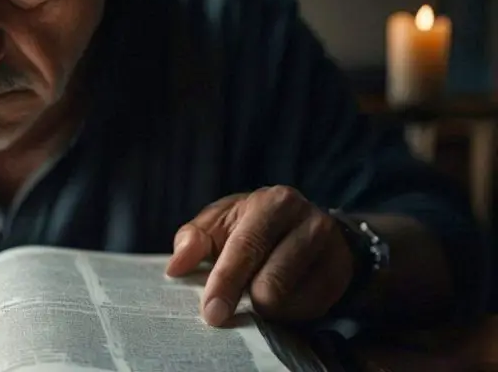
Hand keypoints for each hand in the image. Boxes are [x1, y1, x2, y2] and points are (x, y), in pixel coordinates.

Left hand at [165, 186, 352, 325]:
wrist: (306, 226)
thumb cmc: (251, 225)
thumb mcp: (219, 223)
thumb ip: (193, 240)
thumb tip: (176, 267)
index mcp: (273, 202)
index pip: (246, 247)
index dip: (226, 282)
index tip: (211, 312)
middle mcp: (309, 221)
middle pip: (272, 281)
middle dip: (243, 300)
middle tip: (224, 309)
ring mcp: (332, 249)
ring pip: (289, 301)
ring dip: (264, 306)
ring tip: (257, 290)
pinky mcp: (341, 275)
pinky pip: (309, 310)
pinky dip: (286, 312)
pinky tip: (281, 295)